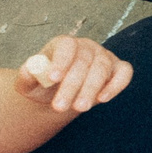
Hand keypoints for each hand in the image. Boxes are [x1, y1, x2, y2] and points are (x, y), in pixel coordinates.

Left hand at [15, 36, 132, 114]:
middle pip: (84, 62)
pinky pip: (124, 73)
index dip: (61, 60)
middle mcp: (86, 47)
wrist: (60, 92)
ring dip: (90, 89)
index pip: (66, 46)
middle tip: (60, 107)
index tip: (53, 78)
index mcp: (64, 44)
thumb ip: (27, 76)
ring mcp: (105, 56)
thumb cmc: (45, 85)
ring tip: (79, 108)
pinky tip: (103, 99)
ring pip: (102, 69)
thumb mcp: (29, 83)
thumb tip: (30, 70)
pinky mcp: (119, 68)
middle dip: (72, 86)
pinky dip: (116, 85)